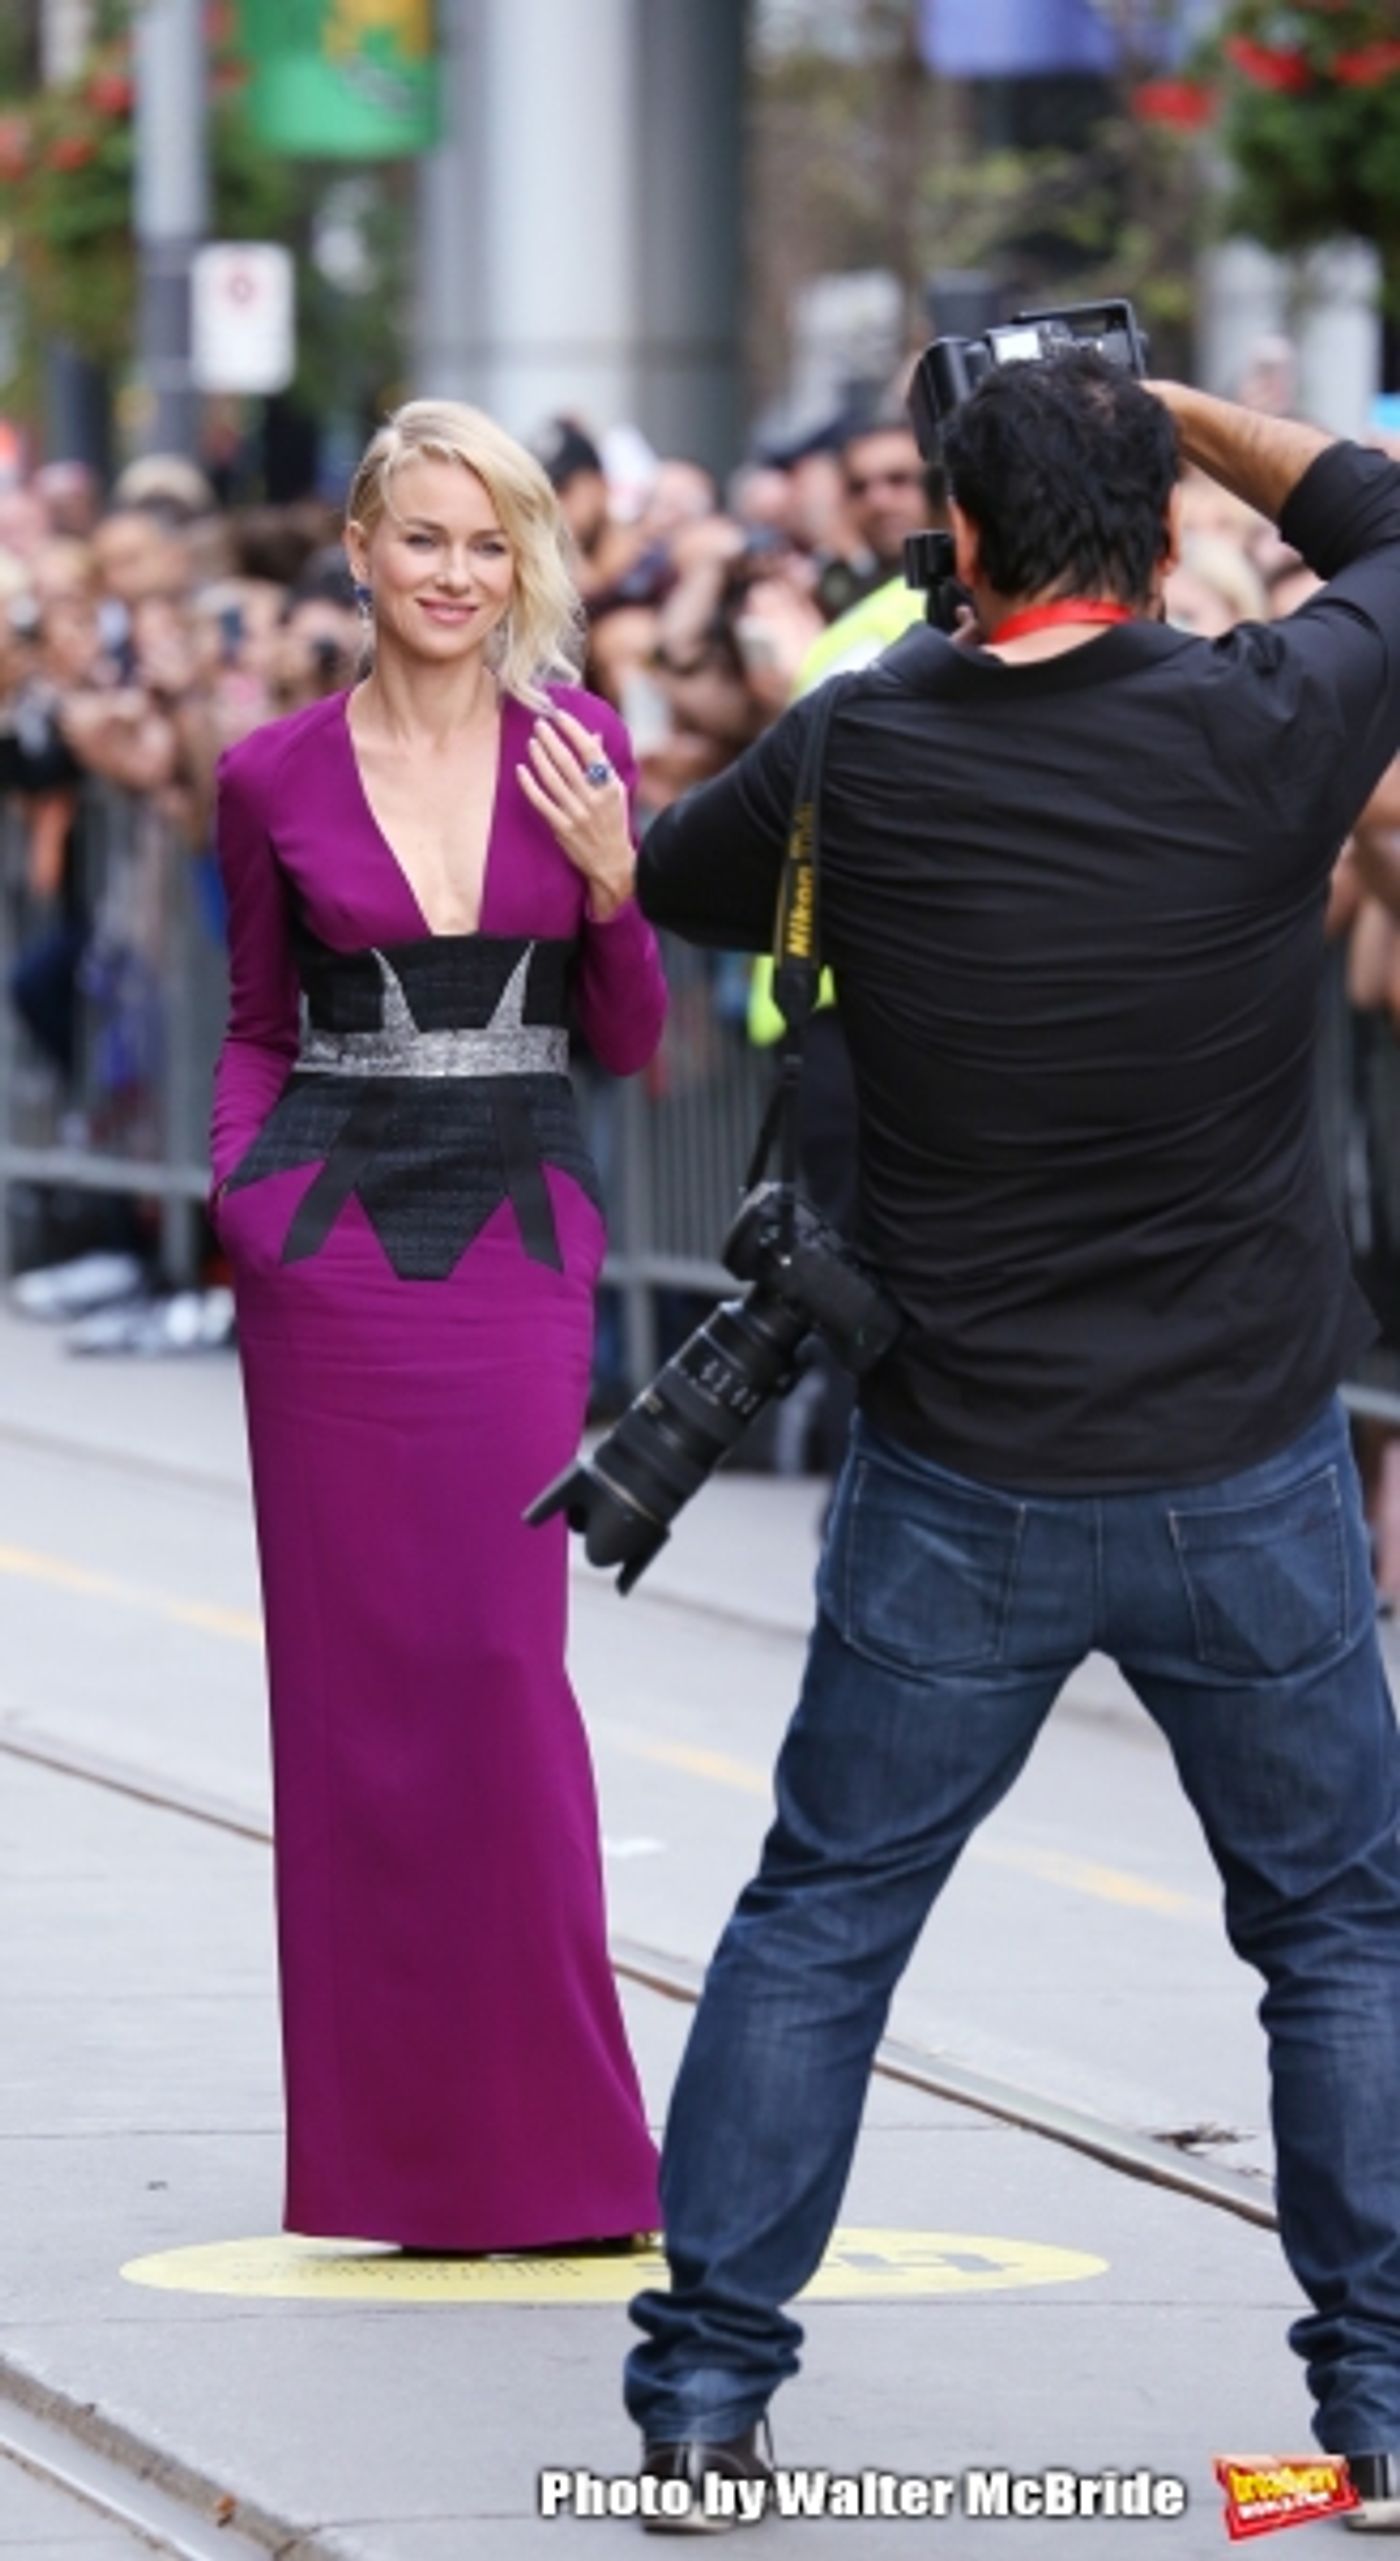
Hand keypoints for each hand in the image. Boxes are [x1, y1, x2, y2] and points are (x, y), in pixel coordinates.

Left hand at [517, 704, 635, 918]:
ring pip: (552, 779)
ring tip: (532, 742)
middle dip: (551, 739)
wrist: (612, 863)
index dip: (573, 729)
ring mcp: (577, 814)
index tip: (559, 715)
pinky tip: (521, 770)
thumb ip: (603, 764)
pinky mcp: (562, 828)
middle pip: (567, 761)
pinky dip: (529, 785)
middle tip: (539, 724)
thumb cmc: (614, 823)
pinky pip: (541, 802)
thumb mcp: (616, 791)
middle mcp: (594, 798)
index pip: (590, 750)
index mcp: (609, 786)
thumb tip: (593, 735)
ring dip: (539, 757)